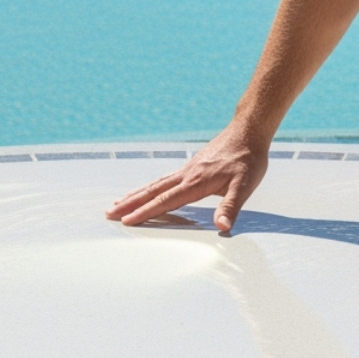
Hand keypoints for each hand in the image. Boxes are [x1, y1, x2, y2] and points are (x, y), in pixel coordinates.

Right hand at [106, 124, 267, 231]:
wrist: (250, 130)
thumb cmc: (249, 159)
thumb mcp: (245, 185)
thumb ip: (231, 206)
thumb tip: (222, 227)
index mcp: (196, 182)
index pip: (166, 200)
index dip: (146, 212)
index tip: (126, 221)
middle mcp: (187, 174)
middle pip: (153, 191)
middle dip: (131, 204)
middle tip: (109, 213)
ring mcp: (188, 168)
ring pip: (156, 183)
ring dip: (137, 194)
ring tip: (118, 202)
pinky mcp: (192, 164)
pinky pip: (165, 178)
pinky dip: (151, 186)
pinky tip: (148, 189)